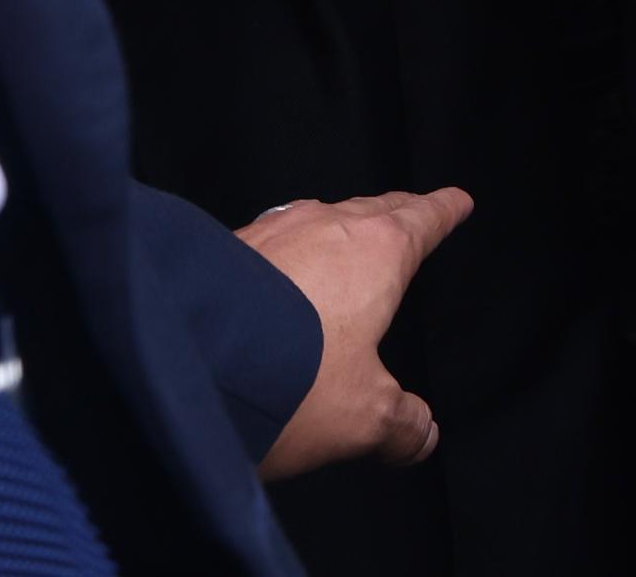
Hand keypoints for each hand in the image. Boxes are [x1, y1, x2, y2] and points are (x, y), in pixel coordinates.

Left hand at [240, 188, 469, 477]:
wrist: (179, 368)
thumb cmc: (286, 380)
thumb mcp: (362, 416)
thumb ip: (401, 423)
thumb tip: (421, 434)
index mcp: (377, 251)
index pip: (423, 219)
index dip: (443, 210)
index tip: (456, 201)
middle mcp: (325, 227)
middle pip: (373, 208)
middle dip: (396, 211)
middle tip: (410, 212)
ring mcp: (269, 233)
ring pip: (319, 218)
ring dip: (337, 227)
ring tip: (342, 241)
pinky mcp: (221, 252)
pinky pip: (269, 240)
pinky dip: (285, 251)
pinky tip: (273, 274)